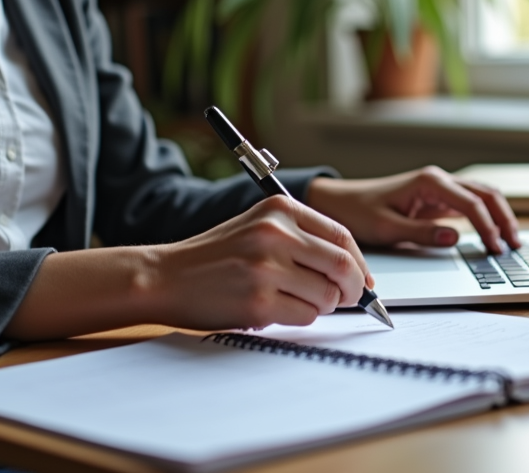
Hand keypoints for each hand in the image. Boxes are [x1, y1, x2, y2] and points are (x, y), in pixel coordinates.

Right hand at [150, 195, 371, 329]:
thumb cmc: (216, 256)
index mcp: (280, 209)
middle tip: (348, 299)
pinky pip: (305, 316)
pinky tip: (275, 309)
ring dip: (321, 305)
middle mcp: (275, 233)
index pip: (341, 235)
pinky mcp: (258, 301)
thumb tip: (355, 270)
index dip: (359, 262)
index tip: (363, 280)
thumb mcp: (259, 227)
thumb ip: (304, 239)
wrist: (165, 276)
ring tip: (293, 300)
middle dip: (353, 289)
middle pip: (342, 266)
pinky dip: (300, 318)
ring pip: (327, 295)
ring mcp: (266, 268)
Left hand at [305, 166, 519, 253]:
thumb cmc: (359, 212)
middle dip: (503, 218)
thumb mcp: (388, 228)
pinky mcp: (438, 198)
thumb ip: (422, 234)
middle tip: (514, 245)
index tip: (496, 248)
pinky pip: (470, 204)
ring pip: (482, 196)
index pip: (470, 203)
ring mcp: (440, 187)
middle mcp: (438, 180)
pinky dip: (487, 216)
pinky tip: (493, 234)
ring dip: (499, 215)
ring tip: (511, 241)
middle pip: (485, 194)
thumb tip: (456, 238)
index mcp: (428, 182)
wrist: (340, 203)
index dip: (487, 227)